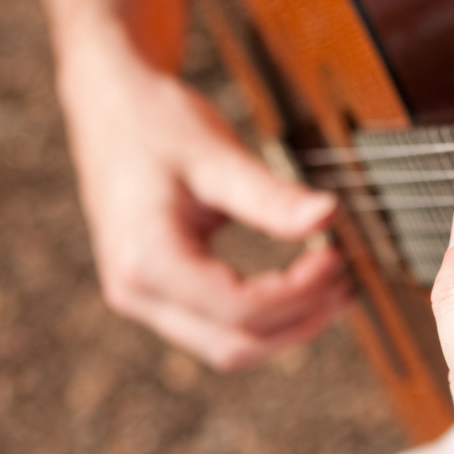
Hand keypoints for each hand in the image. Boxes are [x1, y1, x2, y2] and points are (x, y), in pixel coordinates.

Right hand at [62, 47, 350, 370]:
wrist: (109, 106)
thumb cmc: (156, 123)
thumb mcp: (217, 155)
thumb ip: (271, 196)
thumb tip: (329, 216)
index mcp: (145, 259)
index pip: (239, 307)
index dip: (299, 292)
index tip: (336, 257)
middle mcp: (135, 292)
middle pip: (234, 345)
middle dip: (299, 322)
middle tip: (344, 281)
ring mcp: (141, 298)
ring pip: (226, 347)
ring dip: (284, 328)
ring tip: (332, 289)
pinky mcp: (155, 292)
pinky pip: (215, 327)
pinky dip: (262, 318)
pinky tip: (298, 287)